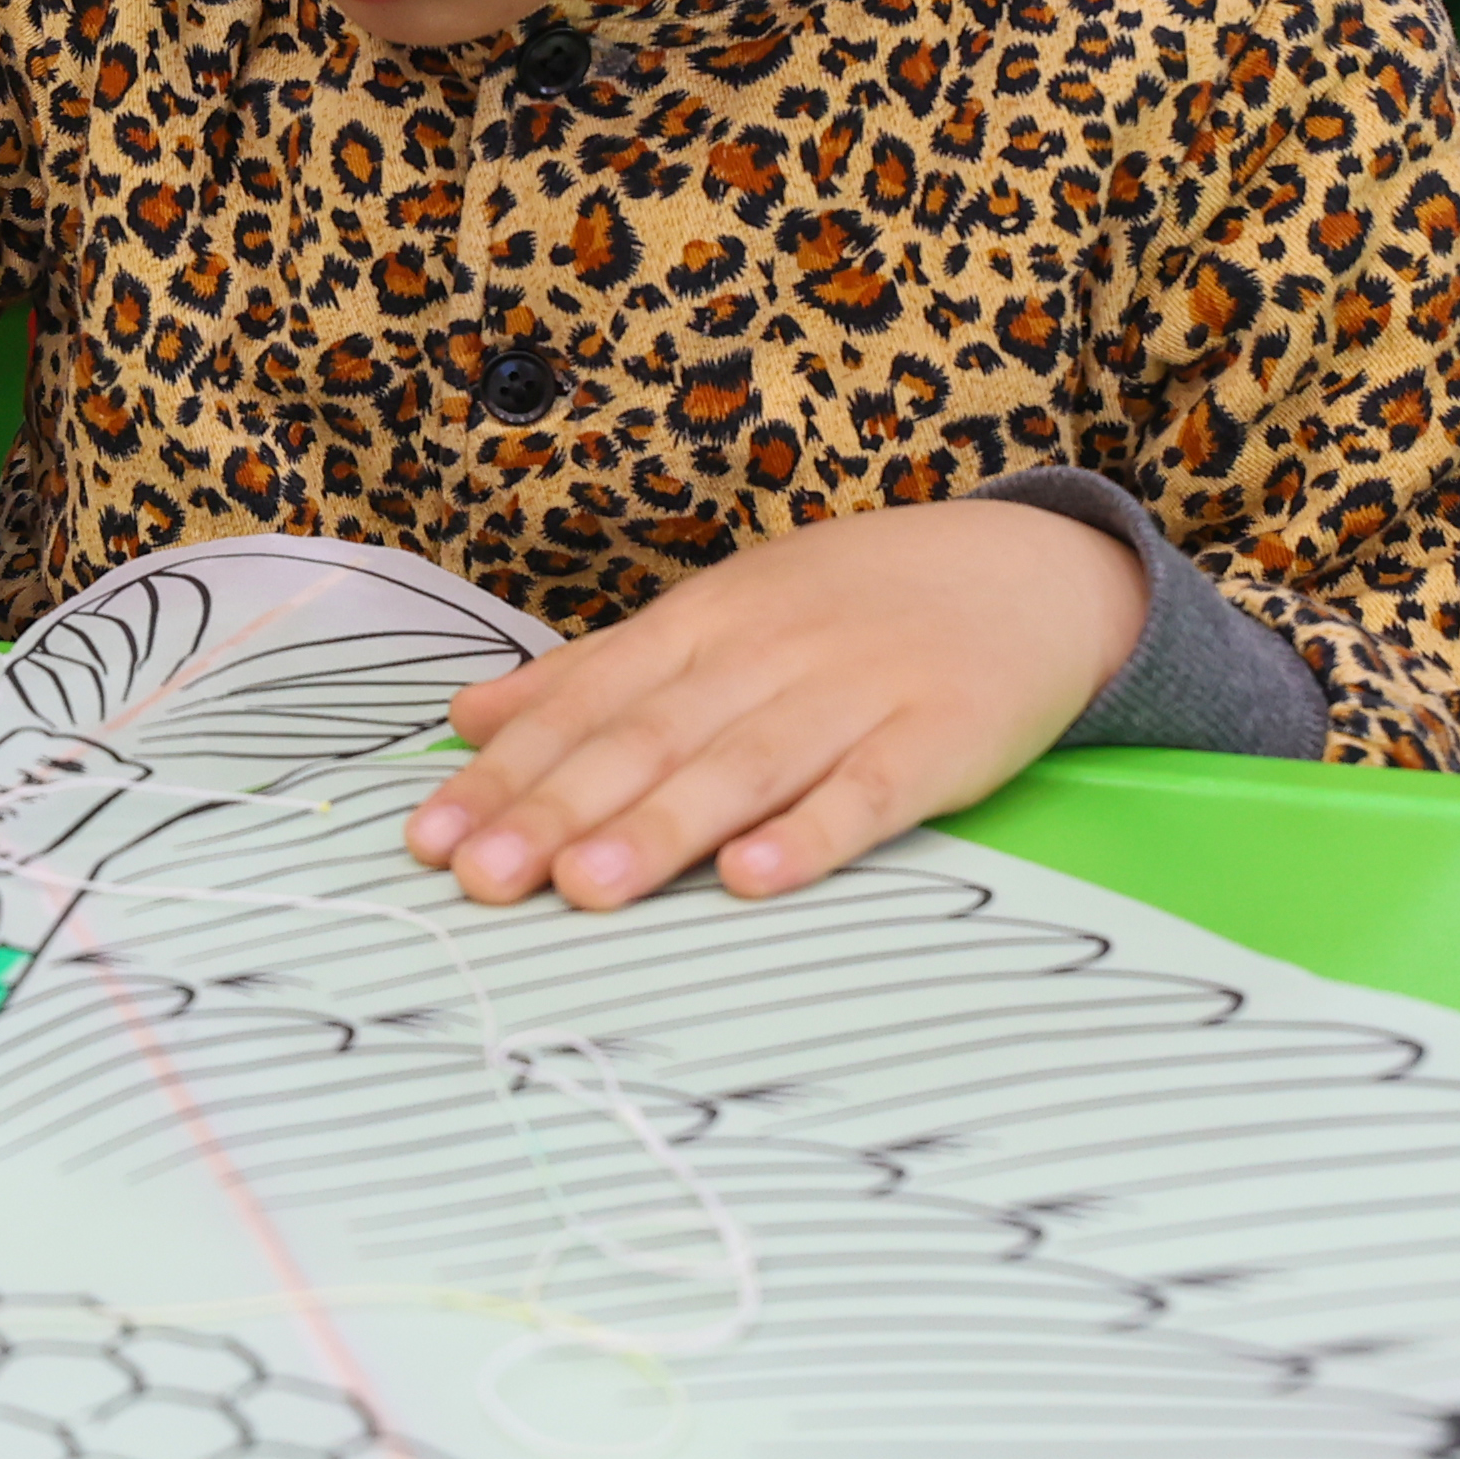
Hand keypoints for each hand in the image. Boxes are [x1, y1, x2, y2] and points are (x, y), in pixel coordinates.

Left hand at [401, 498, 1148, 909]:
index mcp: (701, 623)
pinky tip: (753, 879)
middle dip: (556, 811)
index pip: (584, 703)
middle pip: (646, 739)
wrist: (1027, 569)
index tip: (432, 837)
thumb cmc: (851, 605)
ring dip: (660, 829)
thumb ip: (594, 675)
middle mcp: (764, 653)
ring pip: (740, 766)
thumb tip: (469, 719)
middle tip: (480, 880)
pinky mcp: (939, 740)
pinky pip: (867, 792)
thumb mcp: (717, 615)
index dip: (506, 772)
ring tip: (584, 889)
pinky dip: (810, 835)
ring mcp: (854, 693)